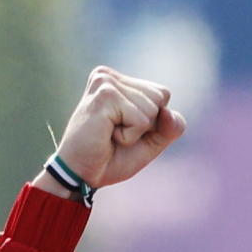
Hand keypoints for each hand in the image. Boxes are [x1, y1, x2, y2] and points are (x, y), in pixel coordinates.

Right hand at [53, 66, 181, 190]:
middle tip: (115, 133)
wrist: (81, 175)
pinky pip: (141, 120)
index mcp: (117, 80)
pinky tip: (107, 135)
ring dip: (136, 132)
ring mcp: (105, 83)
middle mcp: (108, 76)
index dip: (153, 120)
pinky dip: (129, 136)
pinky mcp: (105, 96)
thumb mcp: (150, 142)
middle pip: (160, 97)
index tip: (124, 128)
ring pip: (152, 109)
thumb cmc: (111, 158)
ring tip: (109, 134)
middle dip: (145, 124)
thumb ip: (169, 127)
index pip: (162, 93)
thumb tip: (168, 112)